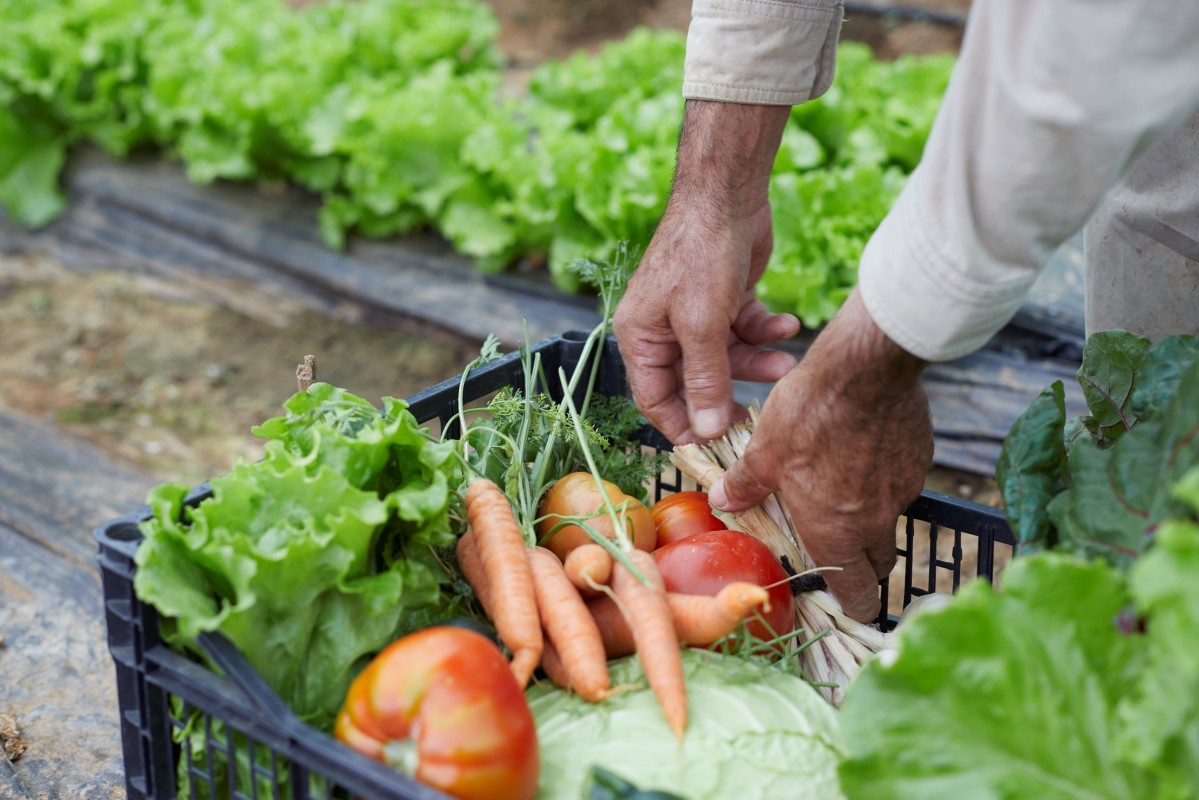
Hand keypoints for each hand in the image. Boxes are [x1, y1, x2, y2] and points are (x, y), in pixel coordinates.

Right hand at [613, 101, 798, 444]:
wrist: (728, 192)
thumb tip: (707, 431)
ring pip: (726, 359)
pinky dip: (766, 331)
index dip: (682, 424)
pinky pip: (745, 331)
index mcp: (641, 336)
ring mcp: (695, 314)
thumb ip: (706, 381)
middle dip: (729, 392)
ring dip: (758, 362)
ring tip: (786, 362)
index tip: (715, 443)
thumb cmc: (700, 252)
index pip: (654, 398)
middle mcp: (664, 329)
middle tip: (759, 414)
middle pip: (694, 382)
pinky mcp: (725, 299)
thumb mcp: (703, 325)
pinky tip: (788, 324)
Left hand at [707, 288, 933, 621]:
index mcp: (836, 532)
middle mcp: (876, 520)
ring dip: (869, 516)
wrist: (867, 366)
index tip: (844, 601)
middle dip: (861, 565)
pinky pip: (901, 483)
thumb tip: (722, 500)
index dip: (853, 605)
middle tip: (837, 547)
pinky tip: (861, 451)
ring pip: (889, 519)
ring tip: (840, 486)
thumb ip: (745, 485)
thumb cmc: (810, 412)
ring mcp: (903, 490)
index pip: (858, 595)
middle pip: (877, 563)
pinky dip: (883, 479)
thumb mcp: (763, 451)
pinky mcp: (920, 459)